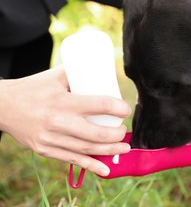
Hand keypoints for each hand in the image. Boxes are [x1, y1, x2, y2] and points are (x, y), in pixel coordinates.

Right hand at [0, 66, 131, 175]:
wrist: (3, 106)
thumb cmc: (34, 88)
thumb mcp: (56, 76)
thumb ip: (79, 73)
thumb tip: (102, 71)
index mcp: (64, 101)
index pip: (100, 105)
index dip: (118, 108)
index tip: (125, 110)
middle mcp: (58, 122)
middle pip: (96, 134)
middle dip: (117, 135)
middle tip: (124, 131)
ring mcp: (51, 139)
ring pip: (87, 149)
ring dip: (110, 151)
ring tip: (124, 148)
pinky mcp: (45, 150)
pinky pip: (72, 160)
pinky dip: (91, 166)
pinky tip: (105, 170)